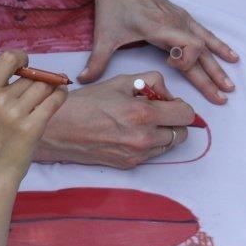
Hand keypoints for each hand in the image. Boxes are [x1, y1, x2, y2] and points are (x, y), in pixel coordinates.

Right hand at [0, 50, 67, 178]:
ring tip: (45, 97)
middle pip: (31, 76)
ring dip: (50, 88)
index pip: (8, 59)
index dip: (22, 58)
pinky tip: (59, 95)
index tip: (25, 66)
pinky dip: (60, 95)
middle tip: (33, 94)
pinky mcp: (33, 128)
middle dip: (36, 81)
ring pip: (44, 86)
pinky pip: (54, 101)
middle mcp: (0, 101)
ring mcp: (16, 115)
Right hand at [36, 72, 193, 167]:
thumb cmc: (85, 103)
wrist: (58, 130)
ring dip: (163, 133)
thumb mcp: (119, 81)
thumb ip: (150, 82)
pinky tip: (130, 133)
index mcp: (143, 114)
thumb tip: (166, 93)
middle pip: (183, 133)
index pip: (186, 114)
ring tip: (141, 123)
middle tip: (156, 112)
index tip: (167, 101)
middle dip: (174, 120)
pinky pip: (153, 154)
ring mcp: (137, 154)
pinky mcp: (129, 164)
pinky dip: (149, 143)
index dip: (179, 105)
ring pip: (170, 145)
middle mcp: (144, 138)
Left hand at [75, 0, 238, 103]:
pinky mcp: (180, 14)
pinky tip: (231, 56)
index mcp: (159, 27)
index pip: (188, 45)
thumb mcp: (103, 36)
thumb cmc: (111, 6)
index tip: (173, 67)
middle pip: (201, 52)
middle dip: (211, 76)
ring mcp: (179, 17)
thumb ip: (96, 61)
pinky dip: (218, 45)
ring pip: (206, 44)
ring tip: (230, 83)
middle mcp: (174, 22)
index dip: (187, 60)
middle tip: (222, 97)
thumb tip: (81, 81)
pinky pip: (204, 32)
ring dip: (218, 65)